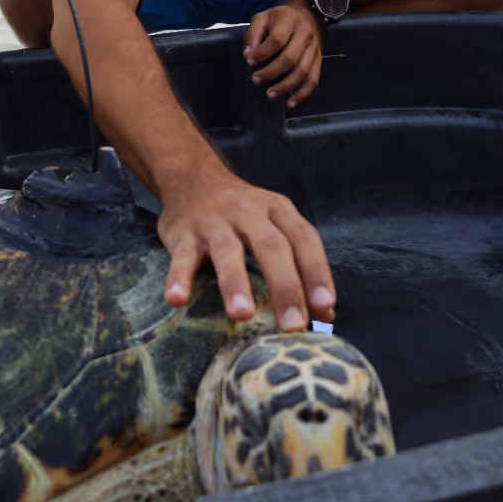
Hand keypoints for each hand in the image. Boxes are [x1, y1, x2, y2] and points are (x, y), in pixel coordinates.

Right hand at [158, 165, 335, 327]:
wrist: (192, 176)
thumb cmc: (241, 212)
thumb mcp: (273, 222)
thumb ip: (297, 263)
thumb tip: (324, 314)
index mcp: (277, 210)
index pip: (303, 239)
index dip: (317, 272)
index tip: (325, 307)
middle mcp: (248, 212)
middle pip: (271, 246)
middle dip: (284, 287)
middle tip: (292, 325)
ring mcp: (213, 222)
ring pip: (227, 251)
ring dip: (235, 283)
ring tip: (241, 315)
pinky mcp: (183, 233)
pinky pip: (182, 257)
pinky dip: (178, 278)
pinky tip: (177, 299)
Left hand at [244, 0, 321, 108]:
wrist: (306, 13)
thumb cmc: (280, 18)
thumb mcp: (263, 17)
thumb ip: (253, 34)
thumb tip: (248, 54)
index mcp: (290, 21)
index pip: (277, 40)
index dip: (262, 53)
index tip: (249, 61)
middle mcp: (305, 35)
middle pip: (289, 58)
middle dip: (271, 72)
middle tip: (256, 79)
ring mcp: (314, 49)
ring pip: (302, 72)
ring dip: (285, 86)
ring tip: (270, 94)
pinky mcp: (318, 60)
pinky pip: (313, 80)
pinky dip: (302, 94)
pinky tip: (290, 103)